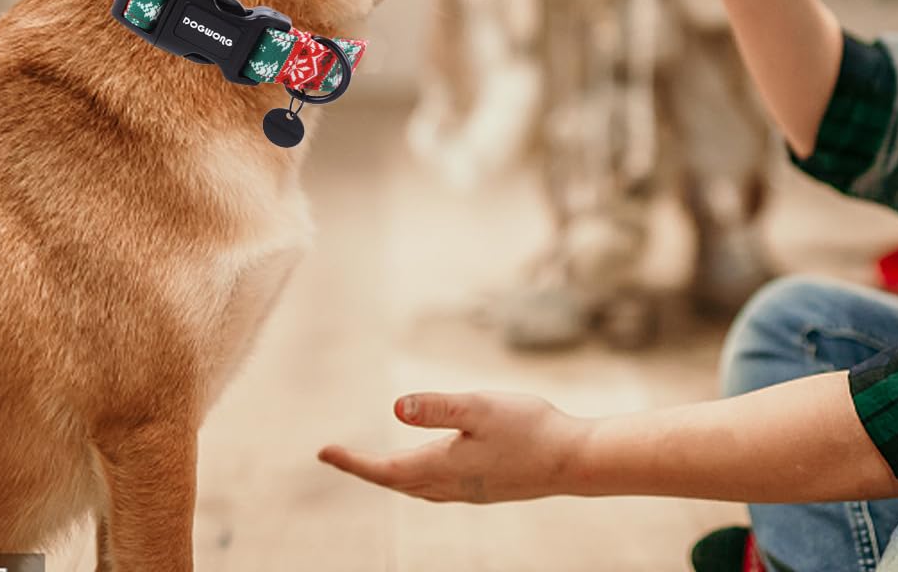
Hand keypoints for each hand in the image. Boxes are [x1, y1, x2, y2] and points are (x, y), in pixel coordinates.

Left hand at [317, 391, 590, 502]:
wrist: (573, 461)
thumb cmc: (530, 427)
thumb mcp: (480, 407)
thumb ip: (438, 407)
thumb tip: (394, 408)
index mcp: (442, 466)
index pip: (384, 470)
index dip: (352, 462)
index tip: (323, 451)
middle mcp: (450, 486)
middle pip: (395, 483)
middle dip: (365, 471)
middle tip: (338, 456)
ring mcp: (468, 491)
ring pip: (416, 490)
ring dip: (390, 478)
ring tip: (372, 466)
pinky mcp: (485, 489)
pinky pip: (436, 490)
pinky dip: (416, 480)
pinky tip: (426, 470)